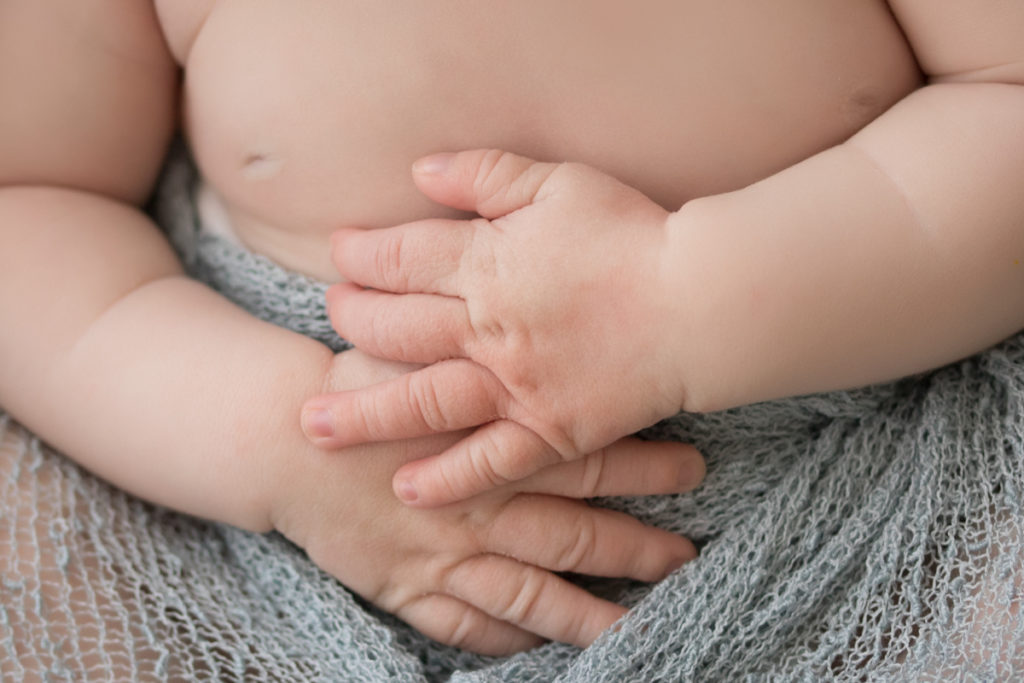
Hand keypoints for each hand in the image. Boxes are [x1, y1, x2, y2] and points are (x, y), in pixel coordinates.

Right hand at [280, 350, 703, 654]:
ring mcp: (448, 556)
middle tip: (684, 555)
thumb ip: (480, 330)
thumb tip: (541, 310)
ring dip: (586, 611)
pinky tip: (536, 646)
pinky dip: (503, 638)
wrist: (283, 438)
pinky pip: (465, 624)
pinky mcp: (409, 587)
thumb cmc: (356, 381)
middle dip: (634, 545)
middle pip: (574, 532)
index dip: (642, 464)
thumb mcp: (422, 340)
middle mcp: (482, 507)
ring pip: (533, 593)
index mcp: (491, 444)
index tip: (693, 468)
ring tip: (636, 625)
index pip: (584, 457)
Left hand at [303, 149, 690, 504]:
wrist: (698, 301)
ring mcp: (514, 386)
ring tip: (312, 427)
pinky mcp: (549, 431)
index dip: (361, 255)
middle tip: (329, 318)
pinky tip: (406, 488)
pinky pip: (489, 462)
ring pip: (421, 401)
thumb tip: (419, 172)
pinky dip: (447, 478)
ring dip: (364, 413)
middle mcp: (487, 328)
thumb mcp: (559, 182)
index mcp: (486, 262)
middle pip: (397, 327)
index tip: (340, 254)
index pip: (400, 258)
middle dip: (354, 320)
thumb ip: (484, 174)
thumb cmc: (633, 233)